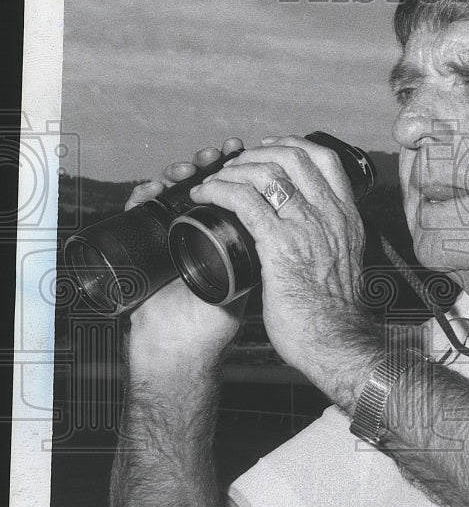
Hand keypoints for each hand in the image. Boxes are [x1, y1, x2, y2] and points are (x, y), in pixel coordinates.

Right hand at [125, 139, 247, 368]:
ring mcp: (168, 236)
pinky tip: (154, 189)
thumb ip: (264, 259)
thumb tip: (290, 229)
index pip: (230, 193)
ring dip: (179, 173)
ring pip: (171, 190)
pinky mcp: (142, 245)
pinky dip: (146, 194)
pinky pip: (141, 210)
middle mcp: (195, 233)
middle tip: (219, 153)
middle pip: (201, 184)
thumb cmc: (213, 327)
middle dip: (211, 164)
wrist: (179, 352)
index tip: (247, 155)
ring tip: (190, 168)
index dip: (238, 171)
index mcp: (222, 239)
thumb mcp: (250, 287)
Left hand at [188, 136, 379, 396]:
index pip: (324, 158)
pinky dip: (219, 190)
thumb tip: (309, 234)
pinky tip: (204, 196)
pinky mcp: (281, 245)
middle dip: (256, 154)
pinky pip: (245, 201)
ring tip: (214, 181)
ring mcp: (307, 228)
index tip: (268, 151)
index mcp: (346, 217)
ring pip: (267, 173)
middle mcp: (330, 215)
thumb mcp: (343, 264)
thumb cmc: (334, 315)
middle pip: (293, 157)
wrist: (337, 343)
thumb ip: (329, 242)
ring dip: (233, 170)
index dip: (291, 145)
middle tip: (234, 165)